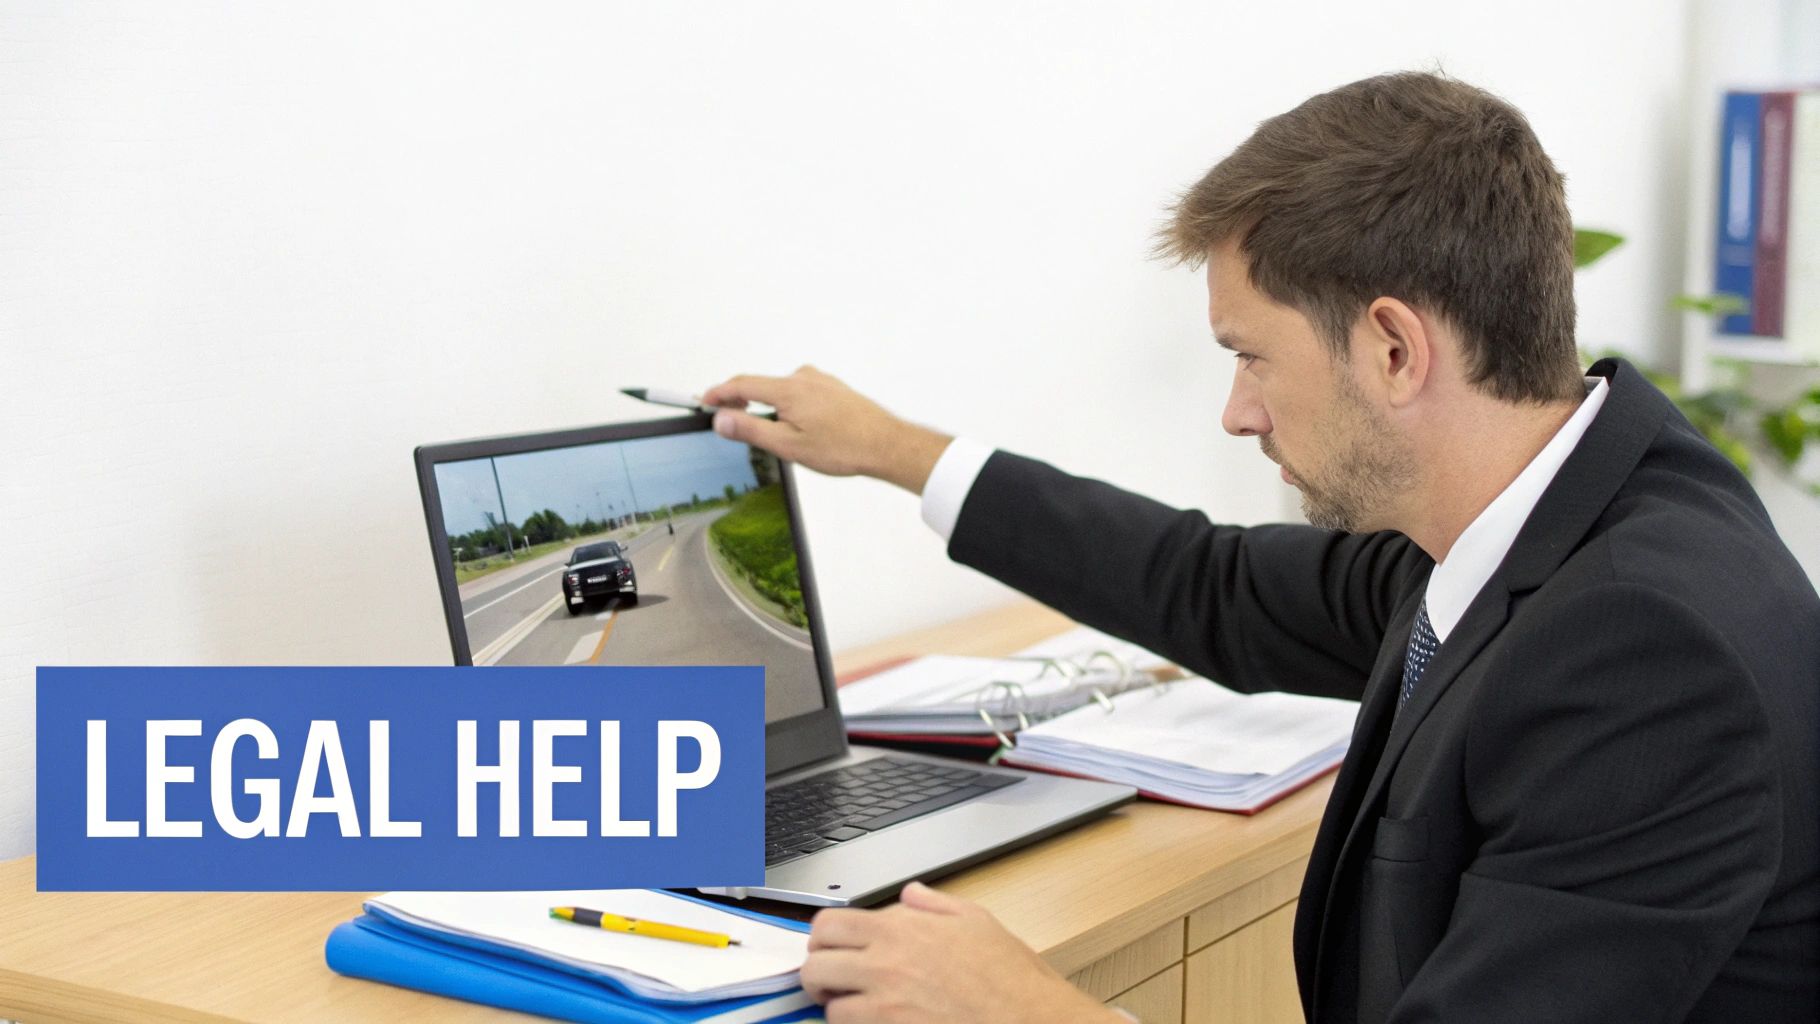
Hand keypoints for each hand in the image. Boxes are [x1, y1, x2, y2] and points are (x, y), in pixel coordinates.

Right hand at [700, 366, 951, 492]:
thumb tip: (722, 419)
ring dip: (769, 408)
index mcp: (789, 389)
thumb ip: (751, 429)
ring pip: (782, 392)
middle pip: (760, 386)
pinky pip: (800, 394)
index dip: (718, 394)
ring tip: (774, 436)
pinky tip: (799, 428)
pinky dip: (789, 407)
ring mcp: (820, 381)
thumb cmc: (845, 447)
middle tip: (730, 423)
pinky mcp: (832, 389)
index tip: (704, 402)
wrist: (886, 444)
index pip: (741, 385)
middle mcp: (804, 378)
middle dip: (742, 403)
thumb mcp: (789, 445)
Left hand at [801, 881, 1123, 1023]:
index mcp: (902, 928)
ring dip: (838, 1006)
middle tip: (836, 981)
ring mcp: (884, 1005)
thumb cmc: (1011, 979)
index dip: (824, 938)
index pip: (829, 924)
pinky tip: (878, 1023)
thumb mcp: (977, 921)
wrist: (1030, 1021)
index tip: (833, 948)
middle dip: (821, 973)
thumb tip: (909, 894)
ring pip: (827, 1005)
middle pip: (815, 965)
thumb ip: (934, 903)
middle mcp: (885, 964)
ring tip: (859, 1006)